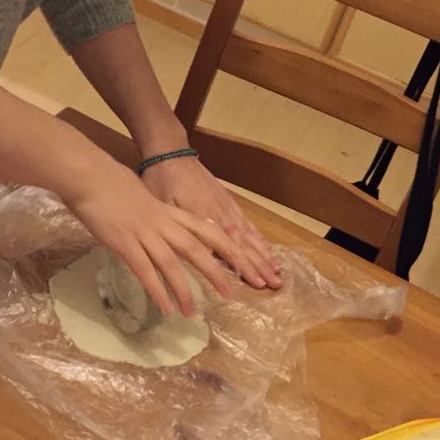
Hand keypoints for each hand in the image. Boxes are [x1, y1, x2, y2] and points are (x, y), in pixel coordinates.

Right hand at [62, 157, 267, 316]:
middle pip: (196, 249)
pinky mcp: (124, 243)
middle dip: (215, 272)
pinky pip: (144, 270)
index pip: (206, 228)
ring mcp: (143, 233)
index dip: (226, 245)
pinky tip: (164, 308)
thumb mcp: (144, 197)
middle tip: (230, 294)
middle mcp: (162, 223)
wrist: (90, 175)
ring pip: (172, 264)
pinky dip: (156, 290)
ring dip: (184, 290)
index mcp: (169, 211)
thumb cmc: (112, 183)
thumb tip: (163, 225)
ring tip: (192, 313)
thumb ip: (157, 213)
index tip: (242, 261)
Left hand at [142, 156, 280, 290]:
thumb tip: (201, 254)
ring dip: (264, 254)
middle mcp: (222, 214)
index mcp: (206, 216)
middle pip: (245, 244)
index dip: (243, 267)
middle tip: (276, 284)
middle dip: (261, 265)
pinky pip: (248, 223)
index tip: (256, 284)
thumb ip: (181, 228)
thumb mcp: (163, 205)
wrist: (171, 154)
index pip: (229, 248)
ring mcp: (228, 207)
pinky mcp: (228, 202)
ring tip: (278, 271)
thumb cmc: (162, 181)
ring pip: (250, 235)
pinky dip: (259, 238)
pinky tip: (267, 248)